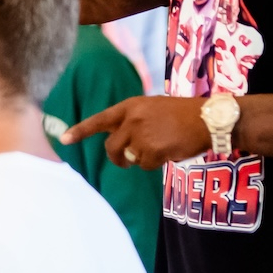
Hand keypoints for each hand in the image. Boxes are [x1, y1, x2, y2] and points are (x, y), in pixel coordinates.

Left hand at [63, 95, 211, 168]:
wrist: (209, 118)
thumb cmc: (183, 113)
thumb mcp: (153, 108)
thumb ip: (133, 121)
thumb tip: (119, 142)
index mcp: (131, 106)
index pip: (100, 120)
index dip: (80, 131)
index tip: (63, 140)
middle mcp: (132, 120)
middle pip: (111, 148)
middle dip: (116, 158)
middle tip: (126, 161)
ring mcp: (141, 136)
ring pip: (130, 158)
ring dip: (142, 159)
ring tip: (162, 146)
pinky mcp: (152, 150)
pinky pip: (145, 165)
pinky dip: (156, 163)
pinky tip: (169, 151)